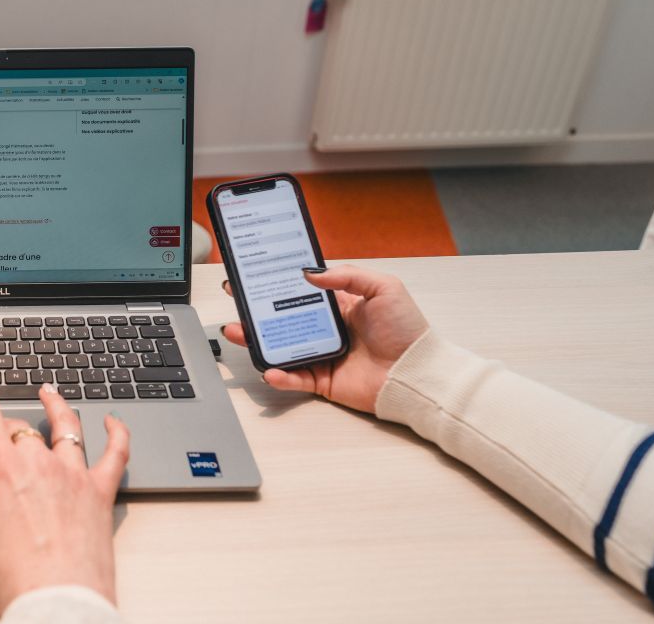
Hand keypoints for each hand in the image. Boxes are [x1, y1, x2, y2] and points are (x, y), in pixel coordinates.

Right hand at [0, 377, 129, 613]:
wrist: (57, 604)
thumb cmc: (17, 578)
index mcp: (4, 472)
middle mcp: (41, 464)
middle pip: (23, 429)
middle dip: (9, 426)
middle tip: (1, 432)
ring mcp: (75, 476)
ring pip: (68, 427)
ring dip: (58, 407)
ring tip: (51, 395)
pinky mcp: (101, 493)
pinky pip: (116, 454)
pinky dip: (117, 433)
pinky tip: (113, 422)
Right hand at [222, 265, 428, 413]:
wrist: (418, 373)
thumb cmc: (408, 331)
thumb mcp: (384, 288)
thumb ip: (347, 275)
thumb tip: (310, 273)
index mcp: (339, 305)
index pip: (300, 291)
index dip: (277, 283)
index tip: (254, 274)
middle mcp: (326, 329)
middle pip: (282, 318)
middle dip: (255, 309)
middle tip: (235, 298)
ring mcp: (322, 355)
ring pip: (280, 346)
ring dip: (256, 340)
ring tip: (238, 332)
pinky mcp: (323, 380)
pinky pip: (295, 377)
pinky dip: (279, 374)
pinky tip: (269, 368)